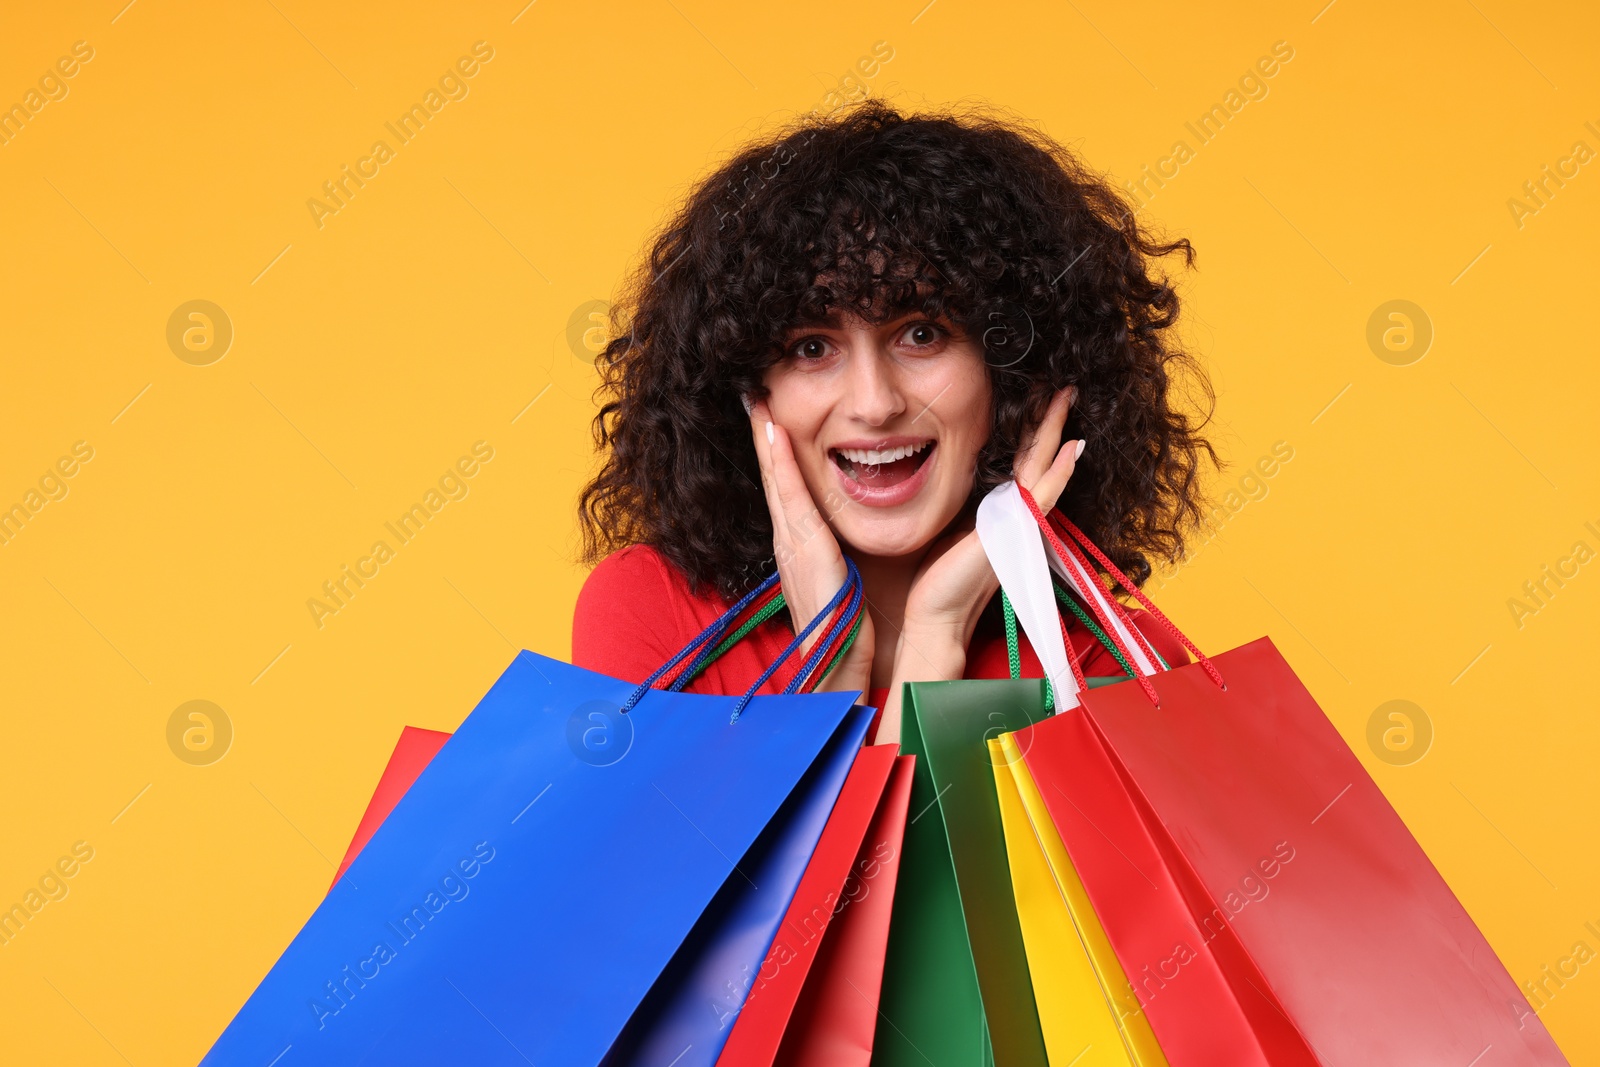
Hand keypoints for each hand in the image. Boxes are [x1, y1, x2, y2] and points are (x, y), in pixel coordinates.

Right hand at [748, 400, 873, 697]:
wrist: (838, 671)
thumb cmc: (849, 632)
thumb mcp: (847, 581)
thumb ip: (848, 556)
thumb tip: (858, 539)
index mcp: (800, 548)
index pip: (787, 487)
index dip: (777, 451)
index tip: (771, 412)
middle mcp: (789, 542)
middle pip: (773, 476)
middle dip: (762, 433)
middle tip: (753, 390)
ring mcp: (791, 545)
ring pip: (776, 479)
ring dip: (765, 437)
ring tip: (757, 398)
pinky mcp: (803, 550)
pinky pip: (789, 497)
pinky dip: (778, 463)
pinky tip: (774, 431)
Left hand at [875, 387, 1082, 742]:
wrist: (933, 618)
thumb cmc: (932, 581)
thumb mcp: (938, 528)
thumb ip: (945, 503)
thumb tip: (926, 477)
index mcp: (992, 511)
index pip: (1014, 461)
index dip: (1025, 431)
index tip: (1031, 398)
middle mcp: (1010, 513)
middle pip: (1035, 457)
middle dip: (1047, 422)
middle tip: (1061, 387)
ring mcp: (1017, 522)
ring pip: (1044, 467)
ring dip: (1056, 433)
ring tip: (1067, 399)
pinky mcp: (1015, 532)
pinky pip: (1043, 495)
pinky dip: (1059, 472)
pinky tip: (1073, 449)